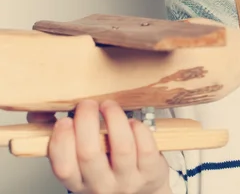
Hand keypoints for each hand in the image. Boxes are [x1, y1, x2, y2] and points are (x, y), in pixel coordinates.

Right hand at [47, 99, 169, 193]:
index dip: (61, 142)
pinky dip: (138, 128)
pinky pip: (145, 147)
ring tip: (109, 105)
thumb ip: (65, 138)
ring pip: (121, 147)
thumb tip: (39, 114)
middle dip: (87, 122)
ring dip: (114, 119)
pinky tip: (132, 121)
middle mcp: (101, 185)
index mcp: (79, 182)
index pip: (63, 167)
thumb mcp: (83, 161)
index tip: (63, 120)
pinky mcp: (150, 172)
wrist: (143, 191)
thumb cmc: (109, 168)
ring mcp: (127, 180)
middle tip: (87, 104)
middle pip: (90, 154)